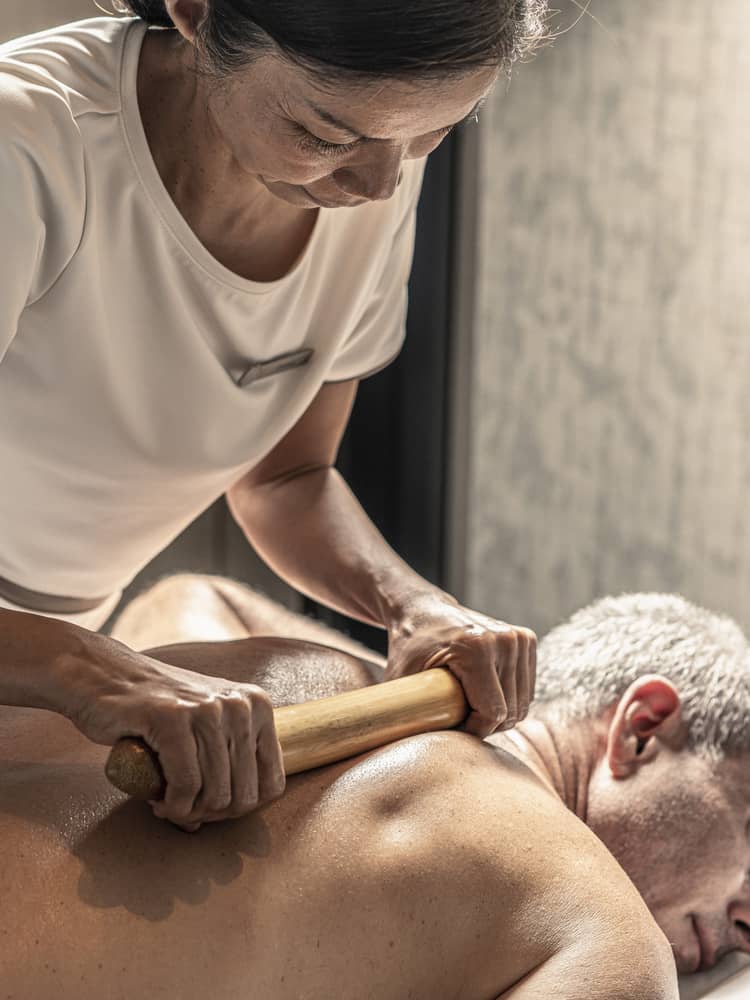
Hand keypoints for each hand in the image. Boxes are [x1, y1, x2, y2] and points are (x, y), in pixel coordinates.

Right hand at [63, 637, 284, 830]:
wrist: (102, 675)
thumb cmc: (154, 710)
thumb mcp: (204, 729)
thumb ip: (223, 767)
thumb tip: (223, 816)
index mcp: (258, 706)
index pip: (271, 784)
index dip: (240, 809)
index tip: (209, 807)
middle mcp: (240, 705)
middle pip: (243, 796)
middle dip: (211, 815)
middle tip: (182, 808)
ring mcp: (208, 709)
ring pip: (215, 794)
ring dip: (187, 812)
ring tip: (167, 803)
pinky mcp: (173, 718)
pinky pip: (186, 785)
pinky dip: (172, 805)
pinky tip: (157, 802)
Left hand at [386, 594, 536, 737]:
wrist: (421, 609)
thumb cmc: (407, 647)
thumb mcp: (399, 680)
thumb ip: (406, 714)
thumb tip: (406, 753)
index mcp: (477, 648)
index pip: (492, 713)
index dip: (474, 732)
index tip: (453, 730)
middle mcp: (504, 640)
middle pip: (511, 711)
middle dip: (486, 726)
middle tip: (458, 720)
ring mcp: (518, 638)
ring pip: (521, 704)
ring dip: (499, 715)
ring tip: (469, 708)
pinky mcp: (526, 639)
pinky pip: (526, 689)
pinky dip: (509, 699)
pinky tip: (484, 693)